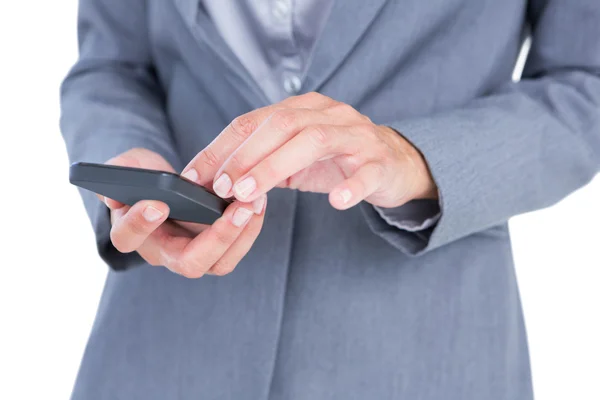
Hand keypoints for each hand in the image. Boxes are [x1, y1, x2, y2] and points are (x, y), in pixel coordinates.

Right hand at [98, 148, 266, 277]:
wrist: (170, 188)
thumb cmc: (146, 178)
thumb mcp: (131, 166)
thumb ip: (120, 170)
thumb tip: (113, 195)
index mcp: (133, 233)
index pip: (128, 238)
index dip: (140, 223)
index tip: (158, 203)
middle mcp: (164, 253)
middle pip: (189, 263)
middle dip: (216, 238)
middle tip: (237, 209)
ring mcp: (194, 255)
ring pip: (220, 262)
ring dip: (241, 234)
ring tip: (254, 203)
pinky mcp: (218, 250)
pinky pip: (236, 249)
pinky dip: (250, 227)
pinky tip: (259, 201)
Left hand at [181, 92, 436, 209]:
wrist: (392, 163)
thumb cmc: (335, 160)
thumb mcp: (292, 157)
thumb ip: (260, 164)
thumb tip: (214, 185)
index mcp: (301, 109)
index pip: (253, 121)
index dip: (221, 147)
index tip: (194, 175)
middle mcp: (328, 114)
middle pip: (281, 124)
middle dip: (245, 156)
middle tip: (221, 188)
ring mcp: (357, 135)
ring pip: (315, 141)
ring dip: (276, 166)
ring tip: (250, 194)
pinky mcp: (381, 161)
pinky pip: (368, 172)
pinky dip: (352, 186)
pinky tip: (337, 202)